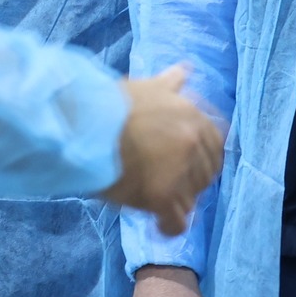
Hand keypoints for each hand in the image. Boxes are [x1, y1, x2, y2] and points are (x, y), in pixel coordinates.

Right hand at [101, 65, 223, 234]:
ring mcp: (179, 169)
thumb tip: (185, 70)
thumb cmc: (108, 104)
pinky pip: (176, 222)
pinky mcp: (161, 195)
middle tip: (166, 185)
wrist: (80, 125)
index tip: (183, 165)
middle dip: (190, 182)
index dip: (200, 159)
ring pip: (190, 199)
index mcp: (193, 115)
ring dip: (176, 203)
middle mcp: (192, 141)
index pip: (215, 146)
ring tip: (155, 202)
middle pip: (206, 175)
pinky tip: (159, 226)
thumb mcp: (146, 87)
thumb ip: (170, 84)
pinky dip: (168, 227)